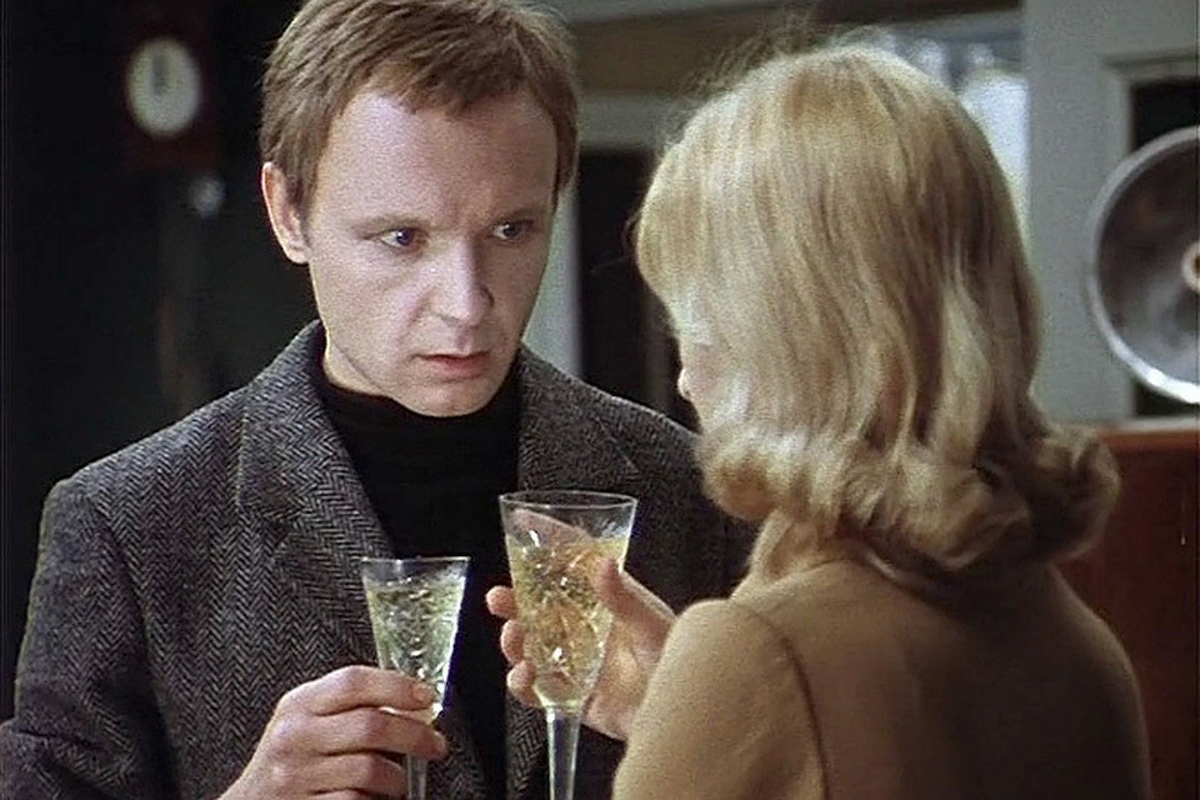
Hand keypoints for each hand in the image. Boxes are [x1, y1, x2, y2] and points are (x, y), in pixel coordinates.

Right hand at [220, 664, 448, 798]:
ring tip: (398, 779)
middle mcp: (295, 736)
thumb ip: (348, 704)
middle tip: (436, 744)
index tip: (426, 698)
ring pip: (370, 769)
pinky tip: (374, 797)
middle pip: (371, 726)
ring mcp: (296, 775)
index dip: (397, 686)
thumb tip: (414, 701)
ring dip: (397, 777)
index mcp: (300, 703)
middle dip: (416, 735)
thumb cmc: (293, 756)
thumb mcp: (308, 718)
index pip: (353, 681)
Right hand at [485, 558, 674, 741]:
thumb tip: (603, 564)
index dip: (548, 539)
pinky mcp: (573, 695)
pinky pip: (539, 688)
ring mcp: (577, 660)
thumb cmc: (680, 663)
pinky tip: (524, 677)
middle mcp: (587, 627)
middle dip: (514, 600)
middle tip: (499, 597)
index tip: (522, 521)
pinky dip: (524, 683)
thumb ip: (625, 600)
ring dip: (514, 641)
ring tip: (513, 637)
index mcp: (607, 599)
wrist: (685, 716)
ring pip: (532, 646)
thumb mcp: (653, 626)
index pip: (574, 561)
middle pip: (540, 606)